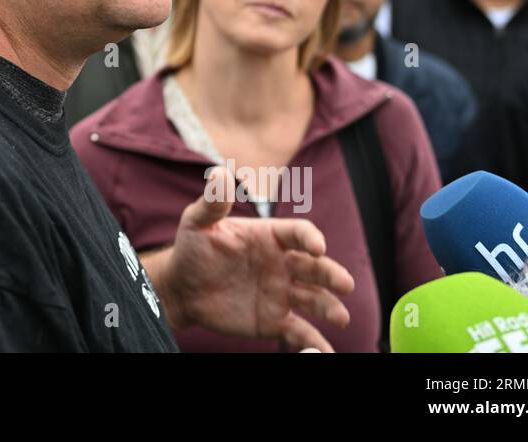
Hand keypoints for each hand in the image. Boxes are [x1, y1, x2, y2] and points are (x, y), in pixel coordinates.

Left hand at [149, 167, 354, 350]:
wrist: (183, 288)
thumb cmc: (193, 249)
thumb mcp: (198, 222)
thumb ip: (213, 203)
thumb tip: (219, 174)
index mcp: (270, 237)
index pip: (298, 233)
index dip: (310, 238)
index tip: (318, 246)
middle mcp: (283, 264)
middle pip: (315, 268)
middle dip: (331, 274)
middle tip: (345, 284)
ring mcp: (282, 293)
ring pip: (314, 299)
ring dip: (330, 307)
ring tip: (341, 317)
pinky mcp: (275, 321)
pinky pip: (300, 332)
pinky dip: (314, 343)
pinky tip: (325, 353)